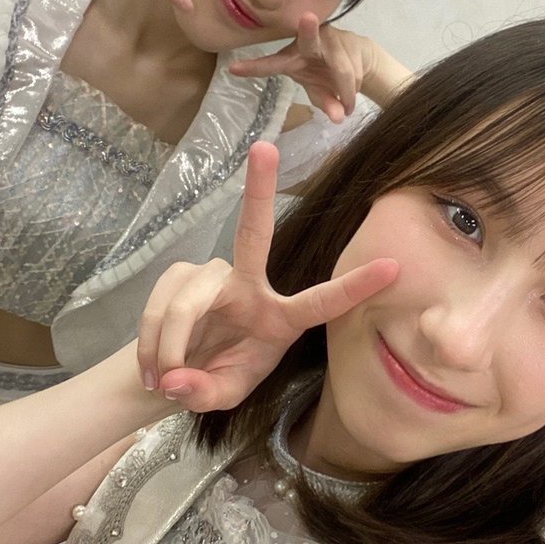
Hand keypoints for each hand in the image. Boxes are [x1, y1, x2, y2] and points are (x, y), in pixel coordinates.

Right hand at [136, 142, 397, 410]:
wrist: (169, 374)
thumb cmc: (211, 379)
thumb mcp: (219, 395)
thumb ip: (205, 394)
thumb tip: (177, 383)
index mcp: (279, 318)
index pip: (321, 302)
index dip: (354, 287)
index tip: (392, 267)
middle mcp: (249, 286)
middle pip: (254, 233)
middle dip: (260, 190)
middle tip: (264, 147)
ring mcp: (212, 274)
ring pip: (188, 305)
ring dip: (169, 347)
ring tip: (161, 380)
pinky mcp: (178, 274)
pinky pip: (161, 308)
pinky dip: (151, 343)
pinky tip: (152, 369)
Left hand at [228, 15, 388, 121]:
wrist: (361, 59)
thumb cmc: (329, 75)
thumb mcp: (323, 94)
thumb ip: (327, 105)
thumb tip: (339, 118)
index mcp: (291, 59)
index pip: (270, 65)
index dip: (253, 68)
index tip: (233, 69)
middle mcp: (308, 44)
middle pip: (308, 39)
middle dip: (309, 30)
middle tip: (308, 18)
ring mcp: (331, 39)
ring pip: (342, 71)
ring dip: (346, 92)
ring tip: (348, 105)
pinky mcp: (351, 39)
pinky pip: (355, 70)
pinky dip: (355, 88)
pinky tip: (354, 90)